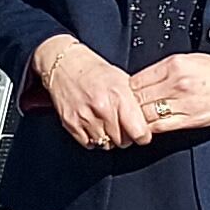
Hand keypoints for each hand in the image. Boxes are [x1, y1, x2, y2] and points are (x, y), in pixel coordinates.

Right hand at [33, 36, 155, 149]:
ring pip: (105, 144)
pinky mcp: (70, 123)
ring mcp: (85, 117)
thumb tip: (145, 120)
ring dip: (108, 138)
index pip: (139, 132)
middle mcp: (103, 109)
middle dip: (125, 137)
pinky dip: (93, 138)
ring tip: (106, 124)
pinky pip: (88, 143)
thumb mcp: (122, 80)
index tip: (141, 134)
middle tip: (122, 126)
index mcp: (119, 96)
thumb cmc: (94, 70)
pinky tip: (94, 125)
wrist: (64, 65)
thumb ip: (133, 102)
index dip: (142, 136)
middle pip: (122, 141)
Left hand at [130, 52, 209, 135]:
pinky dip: (148, 128)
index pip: (136, 80)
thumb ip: (163, 70)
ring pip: (145, 114)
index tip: (123, 95)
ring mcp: (182, 103)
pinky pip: (160, 126)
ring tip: (130, 121)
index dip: (125, 90)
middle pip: (137, 98)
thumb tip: (139, 82)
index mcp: (173, 65)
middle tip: (121, 111)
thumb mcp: (188, 60)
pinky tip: (145, 128)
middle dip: (127, 106)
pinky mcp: (189, 119)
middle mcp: (176, 83)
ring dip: (135, 119)